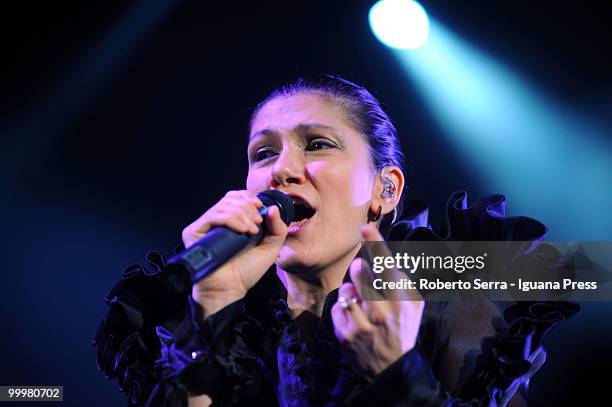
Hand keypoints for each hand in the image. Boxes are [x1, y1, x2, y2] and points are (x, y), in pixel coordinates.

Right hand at [182, 190, 287, 317]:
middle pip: (231, 198)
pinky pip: (212, 216)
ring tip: (251, 230)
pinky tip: (242, 230)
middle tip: (257, 223)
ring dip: (242, 214)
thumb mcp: (270, 247)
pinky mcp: (194, 232)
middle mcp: (217, 221)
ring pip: (223, 206)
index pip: (236, 197)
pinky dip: (230, 219)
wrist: (230, 289)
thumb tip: (272, 208)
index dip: (249, 197)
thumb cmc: (247, 271)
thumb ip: (277, 228)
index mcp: (232, 221)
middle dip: (248, 207)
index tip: (261, 208)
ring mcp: (205, 226)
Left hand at [331, 223, 424, 377]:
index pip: (387, 266)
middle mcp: (382, 312)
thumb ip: (403, 281)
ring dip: (351, 291)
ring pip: (346, 289)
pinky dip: (343, 309)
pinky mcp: (346, 336)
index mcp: (401, 302)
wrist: (392, 369)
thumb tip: (385, 259)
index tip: (365, 228)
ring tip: (361, 302)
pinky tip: (354, 318)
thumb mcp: (414, 305)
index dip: (376, 244)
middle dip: (359, 268)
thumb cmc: (404, 329)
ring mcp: (362, 325)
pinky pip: (337, 308)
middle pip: (360, 271)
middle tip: (362, 273)